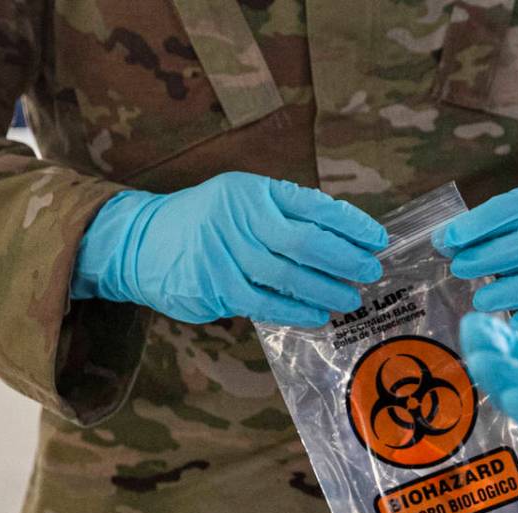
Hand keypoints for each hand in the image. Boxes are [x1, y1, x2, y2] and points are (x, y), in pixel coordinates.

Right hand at [72, 172, 387, 326]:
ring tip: (350, 298)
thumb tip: (344, 240)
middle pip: (305, 242)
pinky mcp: (214, 286)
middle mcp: (240, 218)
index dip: (350, 224)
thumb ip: (286, 214)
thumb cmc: (206, 222)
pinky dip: (295, 311)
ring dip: (326, 289)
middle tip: (369, 271)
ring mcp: (225, 253)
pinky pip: (264, 302)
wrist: (140, 241)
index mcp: (254, 192)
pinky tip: (317, 315)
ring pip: (288, 275)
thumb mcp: (242, 201)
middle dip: (345, 259)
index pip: (313, 205)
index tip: (377, 239)